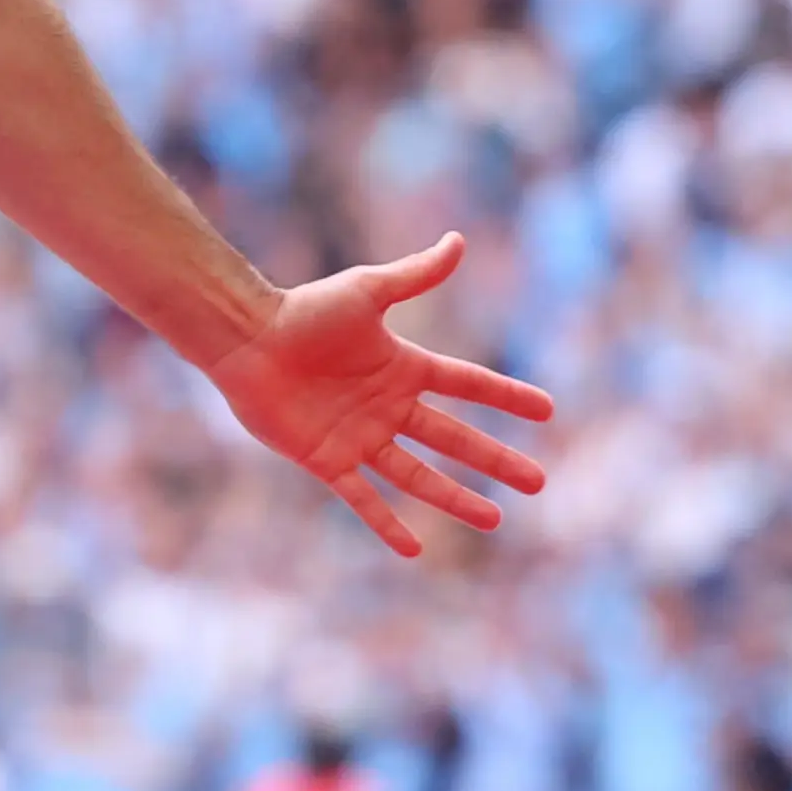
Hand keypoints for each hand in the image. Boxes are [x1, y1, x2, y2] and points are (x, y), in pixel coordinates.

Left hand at [198, 232, 553, 557]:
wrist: (245, 338)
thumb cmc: (303, 311)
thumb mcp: (367, 290)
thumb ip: (414, 275)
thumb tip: (458, 241)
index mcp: (402, 367)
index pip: (467, 384)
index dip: (506, 396)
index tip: (546, 410)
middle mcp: (388, 406)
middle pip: (453, 438)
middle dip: (495, 460)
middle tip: (538, 482)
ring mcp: (360, 436)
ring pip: (418, 475)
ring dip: (455, 497)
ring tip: (494, 520)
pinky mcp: (327, 459)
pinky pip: (363, 498)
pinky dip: (386, 522)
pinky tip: (414, 549)